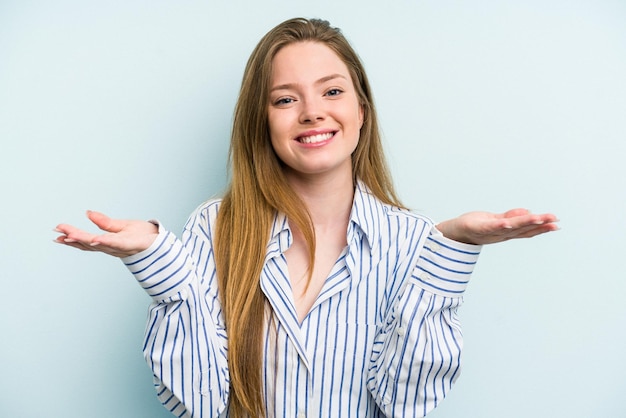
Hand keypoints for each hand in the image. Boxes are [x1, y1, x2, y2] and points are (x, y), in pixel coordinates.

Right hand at [54, 210, 158, 257]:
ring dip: (85, 241)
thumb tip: (87, 213)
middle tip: (58, 234)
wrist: (163, 243)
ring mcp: (123, 248)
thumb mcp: (121, 226)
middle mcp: (113, 248)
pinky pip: (119, 244)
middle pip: (90, 244)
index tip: (57, 232)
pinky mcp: (134, 245)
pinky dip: (107, 242)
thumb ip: (104, 222)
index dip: (72, 237)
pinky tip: (97, 240)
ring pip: (101, 245)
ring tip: (70, 236)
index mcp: (108, 242)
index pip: (87, 240)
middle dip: (73, 239)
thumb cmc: (143, 236)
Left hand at [436, 208, 558, 244]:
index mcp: (507, 232)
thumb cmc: (476, 225)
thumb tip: (528, 212)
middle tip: (554, 220)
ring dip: (525, 223)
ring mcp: (491, 232)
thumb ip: (511, 217)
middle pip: (523, 229)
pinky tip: (508, 222)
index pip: (527, 230)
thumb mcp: (496, 220)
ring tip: (538, 218)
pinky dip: (500, 225)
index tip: (556, 224)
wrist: (455, 232)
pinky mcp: (479, 228)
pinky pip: (491, 227)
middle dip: (539, 225)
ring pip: (511, 227)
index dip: (541, 228)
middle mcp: (501, 234)